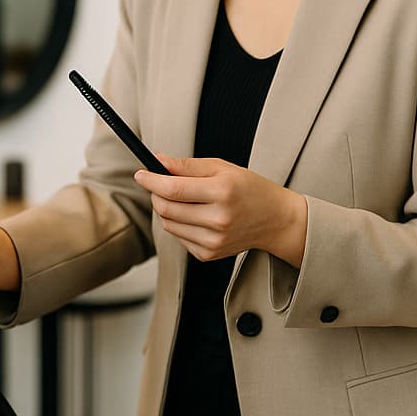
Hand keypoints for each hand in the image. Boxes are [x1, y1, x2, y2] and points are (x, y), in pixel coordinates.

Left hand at [134, 154, 306, 262]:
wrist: (276, 220)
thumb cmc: (249, 189)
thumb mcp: (222, 167)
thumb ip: (187, 165)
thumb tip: (158, 161)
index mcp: (223, 192)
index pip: (173, 189)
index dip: (151, 180)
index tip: (141, 174)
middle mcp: (219, 219)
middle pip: (166, 208)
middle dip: (155, 194)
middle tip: (159, 184)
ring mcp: (214, 240)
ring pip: (168, 224)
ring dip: (165, 209)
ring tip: (182, 199)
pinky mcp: (209, 254)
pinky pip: (178, 237)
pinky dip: (178, 224)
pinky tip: (195, 216)